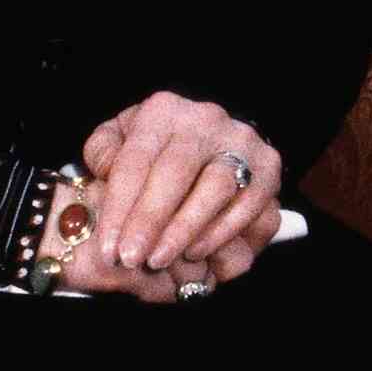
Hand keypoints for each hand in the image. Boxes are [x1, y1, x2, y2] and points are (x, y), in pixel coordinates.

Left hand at [76, 91, 282, 289]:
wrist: (202, 147)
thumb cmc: (152, 151)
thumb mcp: (117, 142)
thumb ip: (102, 153)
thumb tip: (104, 169)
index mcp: (163, 110)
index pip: (135, 160)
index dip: (119, 207)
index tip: (108, 247)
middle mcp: (206, 119)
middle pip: (175, 172)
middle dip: (150, 221)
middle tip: (131, 259)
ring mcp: (242, 140)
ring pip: (216, 187)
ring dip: (185, 229)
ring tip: (159, 260)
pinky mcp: (268, 165)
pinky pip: (249, 203)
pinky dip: (222, 232)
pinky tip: (195, 252)